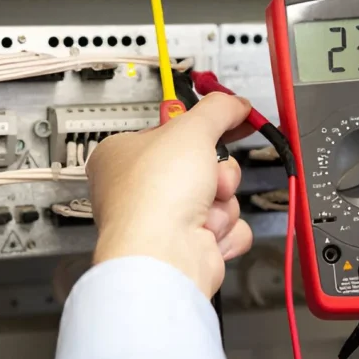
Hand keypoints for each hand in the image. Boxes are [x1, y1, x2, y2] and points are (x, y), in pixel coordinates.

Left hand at [85, 93, 254, 298]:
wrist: (164, 255)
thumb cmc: (155, 195)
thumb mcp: (190, 129)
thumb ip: (218, 110)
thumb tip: (235, 103)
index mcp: (124, 156)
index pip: (173, 132)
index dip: (205, 126)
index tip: (233, 117)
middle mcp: (141, 190)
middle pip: (204, 166)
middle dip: (218, 173)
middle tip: (209, 178)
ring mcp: (164, 221)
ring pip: (220, 198)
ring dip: (222, 203)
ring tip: (204, 212)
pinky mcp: (188, 247)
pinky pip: (226, 229)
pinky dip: (225, 232)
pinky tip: (208, 235)